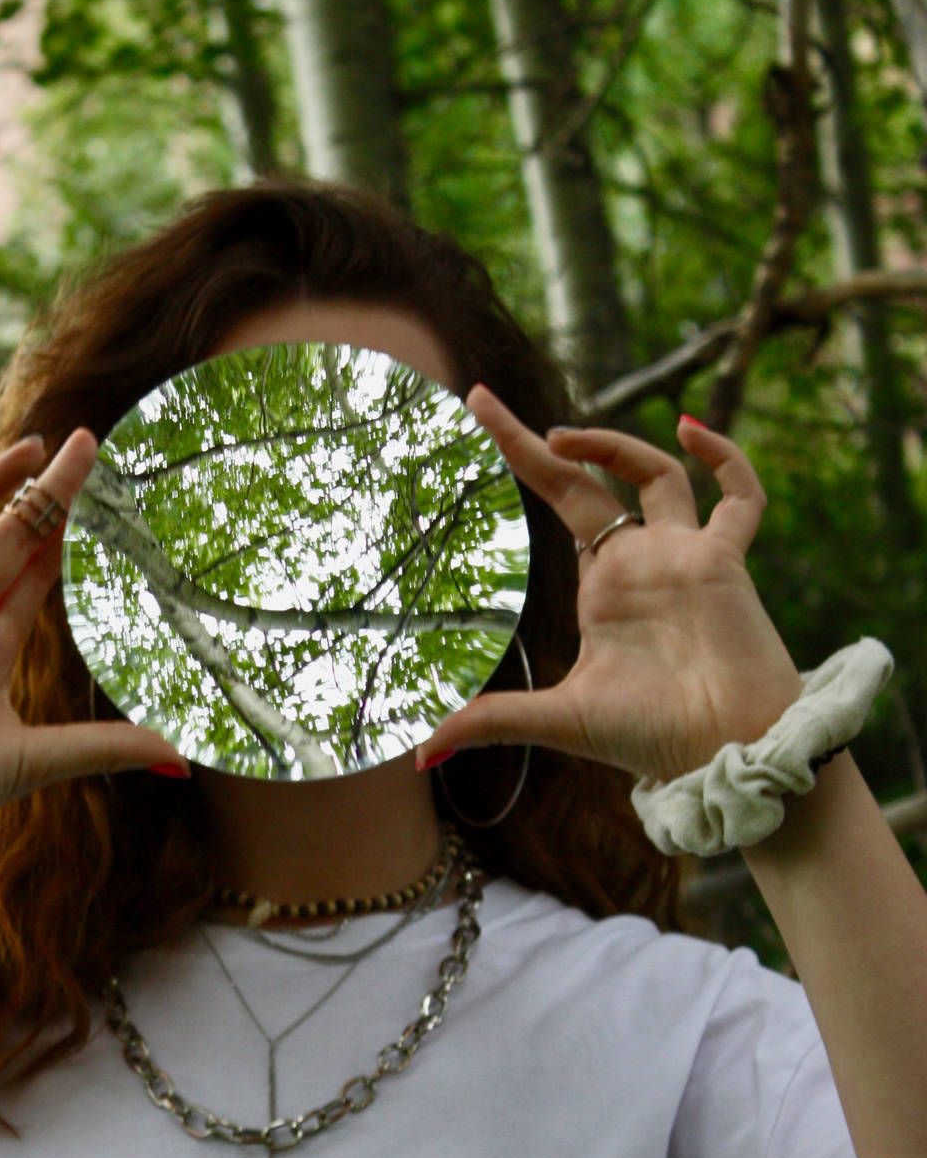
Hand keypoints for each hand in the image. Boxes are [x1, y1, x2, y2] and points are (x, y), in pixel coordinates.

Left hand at [415, 392, 804, 785]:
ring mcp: (685, 556)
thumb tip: (417, 755)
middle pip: (589, 480)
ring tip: (561, 440)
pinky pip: (740, 499)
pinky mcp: (726, 562)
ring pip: (658, 474)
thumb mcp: (559, 721)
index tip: (475, 413)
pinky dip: (727, 460)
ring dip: (613, 446)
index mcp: (603, 587)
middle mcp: (641, 562)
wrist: (723, 754)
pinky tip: (692, 430)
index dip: (521, 456)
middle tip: (479, 401)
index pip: (557, 502)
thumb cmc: (652, 738)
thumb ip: (491, 723)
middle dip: (544, 441)